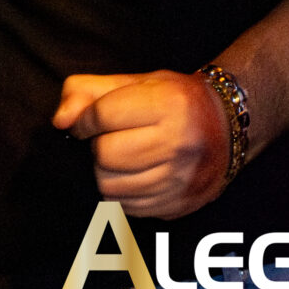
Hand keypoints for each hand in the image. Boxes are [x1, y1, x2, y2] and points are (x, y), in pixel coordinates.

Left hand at [55, 70, 234, 218]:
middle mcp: (179, 144)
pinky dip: (121, 191)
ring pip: (109, 185)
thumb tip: (60, 121)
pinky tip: (136, 174)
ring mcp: (179, 180)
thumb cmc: (176, 100)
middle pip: (104, 155)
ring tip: (124, 156)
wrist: (228, 128)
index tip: (90, 120)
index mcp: (170, 105)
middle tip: (114, 137)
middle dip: (98, 146)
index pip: (102, 116)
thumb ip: (89, 91)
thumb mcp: (137, 81)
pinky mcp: (176, 205)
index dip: (86, 119)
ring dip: (107, 171)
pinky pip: (124, 207)